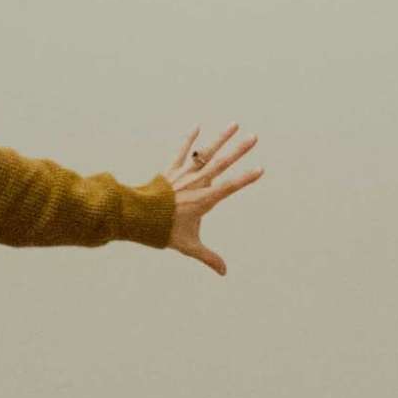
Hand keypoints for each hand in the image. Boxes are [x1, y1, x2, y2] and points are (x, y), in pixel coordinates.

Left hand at [163, 121, 263, 274]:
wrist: (137, 217)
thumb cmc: (163, 231)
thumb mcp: (188, 246)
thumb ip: (208, 257)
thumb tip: (224, 272)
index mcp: (204, 200)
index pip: (229, 187)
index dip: (246, 178)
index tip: (260, 169)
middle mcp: (196, 183)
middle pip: (221, 163)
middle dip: (239, 150)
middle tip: (254, 137)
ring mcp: (184, 174)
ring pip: (205, 153)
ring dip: (220, 138)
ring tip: (234, 124)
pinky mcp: (171, 170)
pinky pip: (182, 152)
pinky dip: (189, 140)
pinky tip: (197, 127)